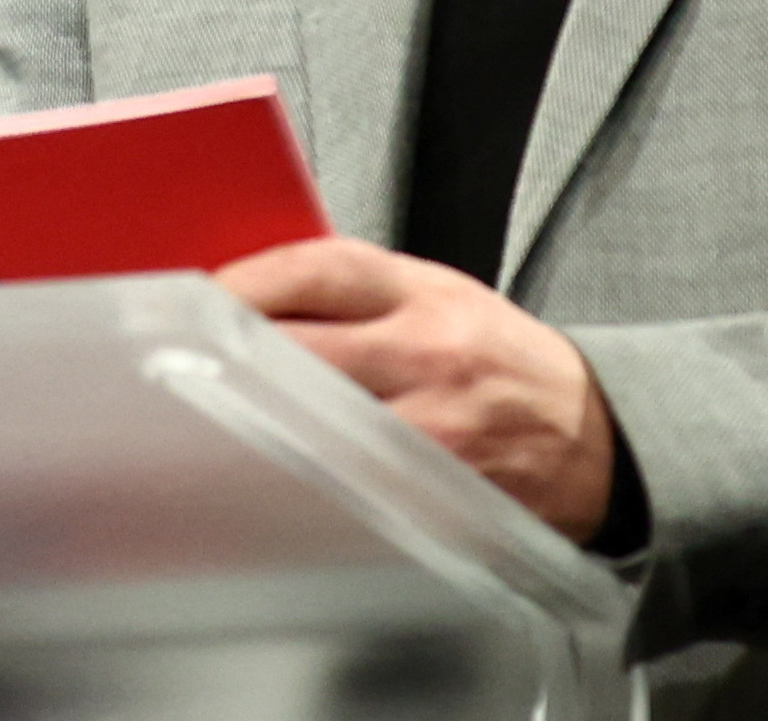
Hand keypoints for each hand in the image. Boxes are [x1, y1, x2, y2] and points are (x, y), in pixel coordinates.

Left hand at [213, 238, 619, 540]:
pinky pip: (354, 495)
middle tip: (175, 374)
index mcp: (424, 294)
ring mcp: (437, 431)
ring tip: (195, 439)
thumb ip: (354, 297)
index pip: (316, 270)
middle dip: (233, 365)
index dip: (244, 283)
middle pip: (304, 354)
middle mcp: (430, 356)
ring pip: (321, 431)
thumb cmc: (497, 359)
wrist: (592, 434)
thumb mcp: (439, 297)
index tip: (196, 298)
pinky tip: (262, 493)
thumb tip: (244, 305)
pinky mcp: (442, 497)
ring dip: (255, 435)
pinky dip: (305, 491)